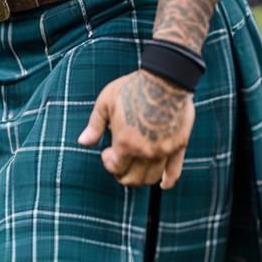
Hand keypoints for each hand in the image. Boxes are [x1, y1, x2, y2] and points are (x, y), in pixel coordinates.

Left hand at [77, 69, 193, 188]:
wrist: (166, 77)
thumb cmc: (133, 87)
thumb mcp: (106, 102)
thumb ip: (94, 125)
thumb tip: (82, 143)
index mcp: (125, 143)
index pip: (115, 168)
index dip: (108, 162)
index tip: (106, 151)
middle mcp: (145, 152)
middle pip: (133, 179)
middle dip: (122, 174)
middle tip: (120, 162)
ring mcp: (164, 150)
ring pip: (151, 178)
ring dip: (141, 178)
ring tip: (136, 166)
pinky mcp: (179, 145)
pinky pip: (174, 172)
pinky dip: (168, 181)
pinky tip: (163, 184)